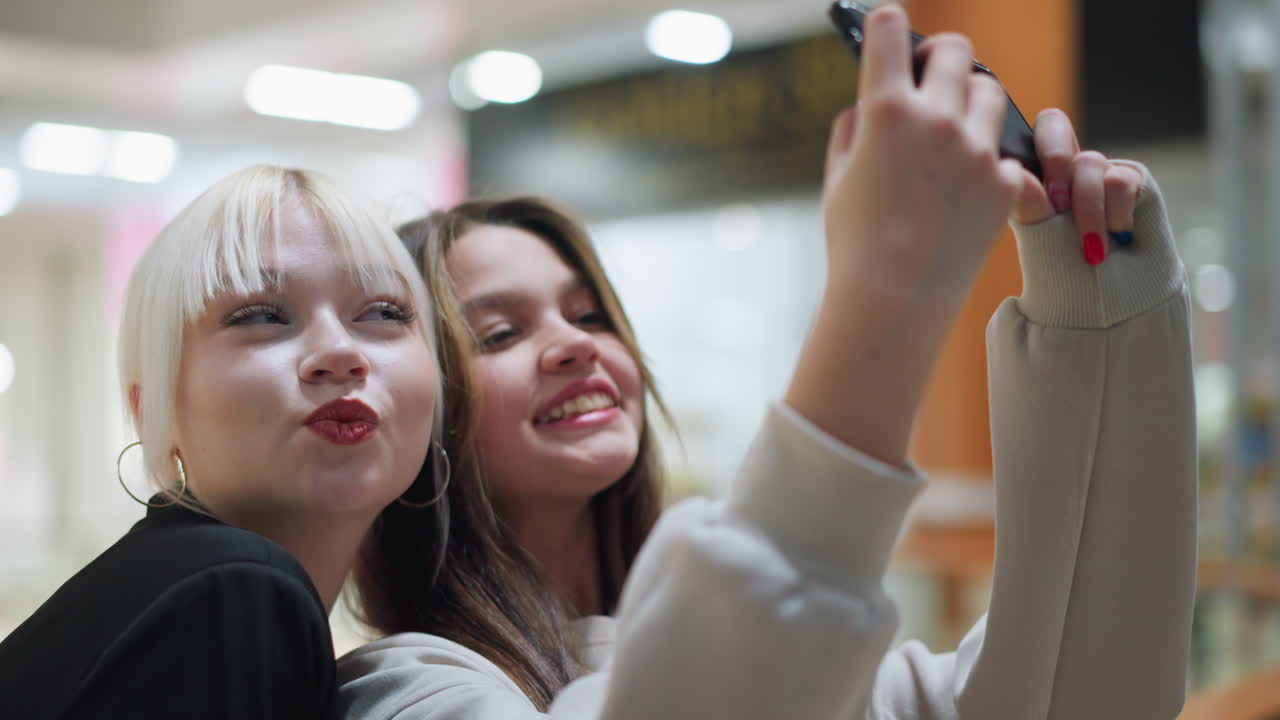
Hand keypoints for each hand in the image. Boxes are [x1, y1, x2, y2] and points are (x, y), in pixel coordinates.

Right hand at [821, 4, 1023, 316]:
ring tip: (953, 128)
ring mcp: (975, 150)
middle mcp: (935, 119)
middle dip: (940, 57)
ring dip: (970, 100)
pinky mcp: (1003, 182)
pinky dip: (984, 159)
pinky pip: (1001, 151)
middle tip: (931, 73)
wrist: (893, 300)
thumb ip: (854, 128)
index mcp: (884, 110)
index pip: (891, 30)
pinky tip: (963, 184)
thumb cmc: (854, 242)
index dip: (888, 25)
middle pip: (955, 51)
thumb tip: (870, 104)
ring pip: (990, 92)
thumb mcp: (837, 177)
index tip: (889, 30)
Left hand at [1011, 108, 1143, 265]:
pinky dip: (1116, 214)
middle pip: (1053, 124)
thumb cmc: (1070, 278)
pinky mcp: (1131, 181)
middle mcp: (1062, 171)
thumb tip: (1017, 171)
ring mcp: (1096, 173)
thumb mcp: (1042, 239)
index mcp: (1029, 181)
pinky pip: (1121, 179)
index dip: (1020, 149)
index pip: (1019, 138)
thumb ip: (1030, 205)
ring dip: (1088, 208)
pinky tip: (1117, 236)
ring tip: (1091, 245)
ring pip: (1088, 161)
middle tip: (1058, 203)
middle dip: (1056, 160)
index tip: (1021, 183)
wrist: (1113, 302)